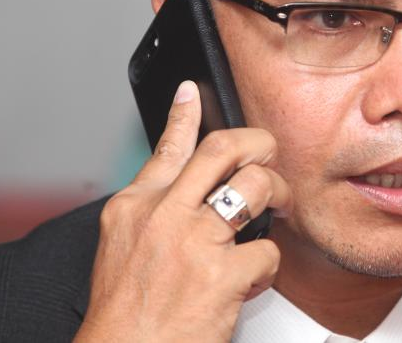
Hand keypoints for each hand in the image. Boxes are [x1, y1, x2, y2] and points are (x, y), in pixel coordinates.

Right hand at [74, 81, 291, 341]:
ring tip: (277, 209)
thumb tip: (188, 187)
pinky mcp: (223, 274)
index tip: (193, 91)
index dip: (184, 114)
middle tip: (269, 152)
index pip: (166, 148)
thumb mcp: (123, 248)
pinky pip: (267, 250)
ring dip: (277, 195)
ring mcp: (195, 242)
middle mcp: (164, 216)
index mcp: (136, 207)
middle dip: (258, 143)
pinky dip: (267, 265)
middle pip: (223, 151)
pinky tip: (252, 278)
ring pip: (256, 188)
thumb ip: (155, 211)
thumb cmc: (126, 310)